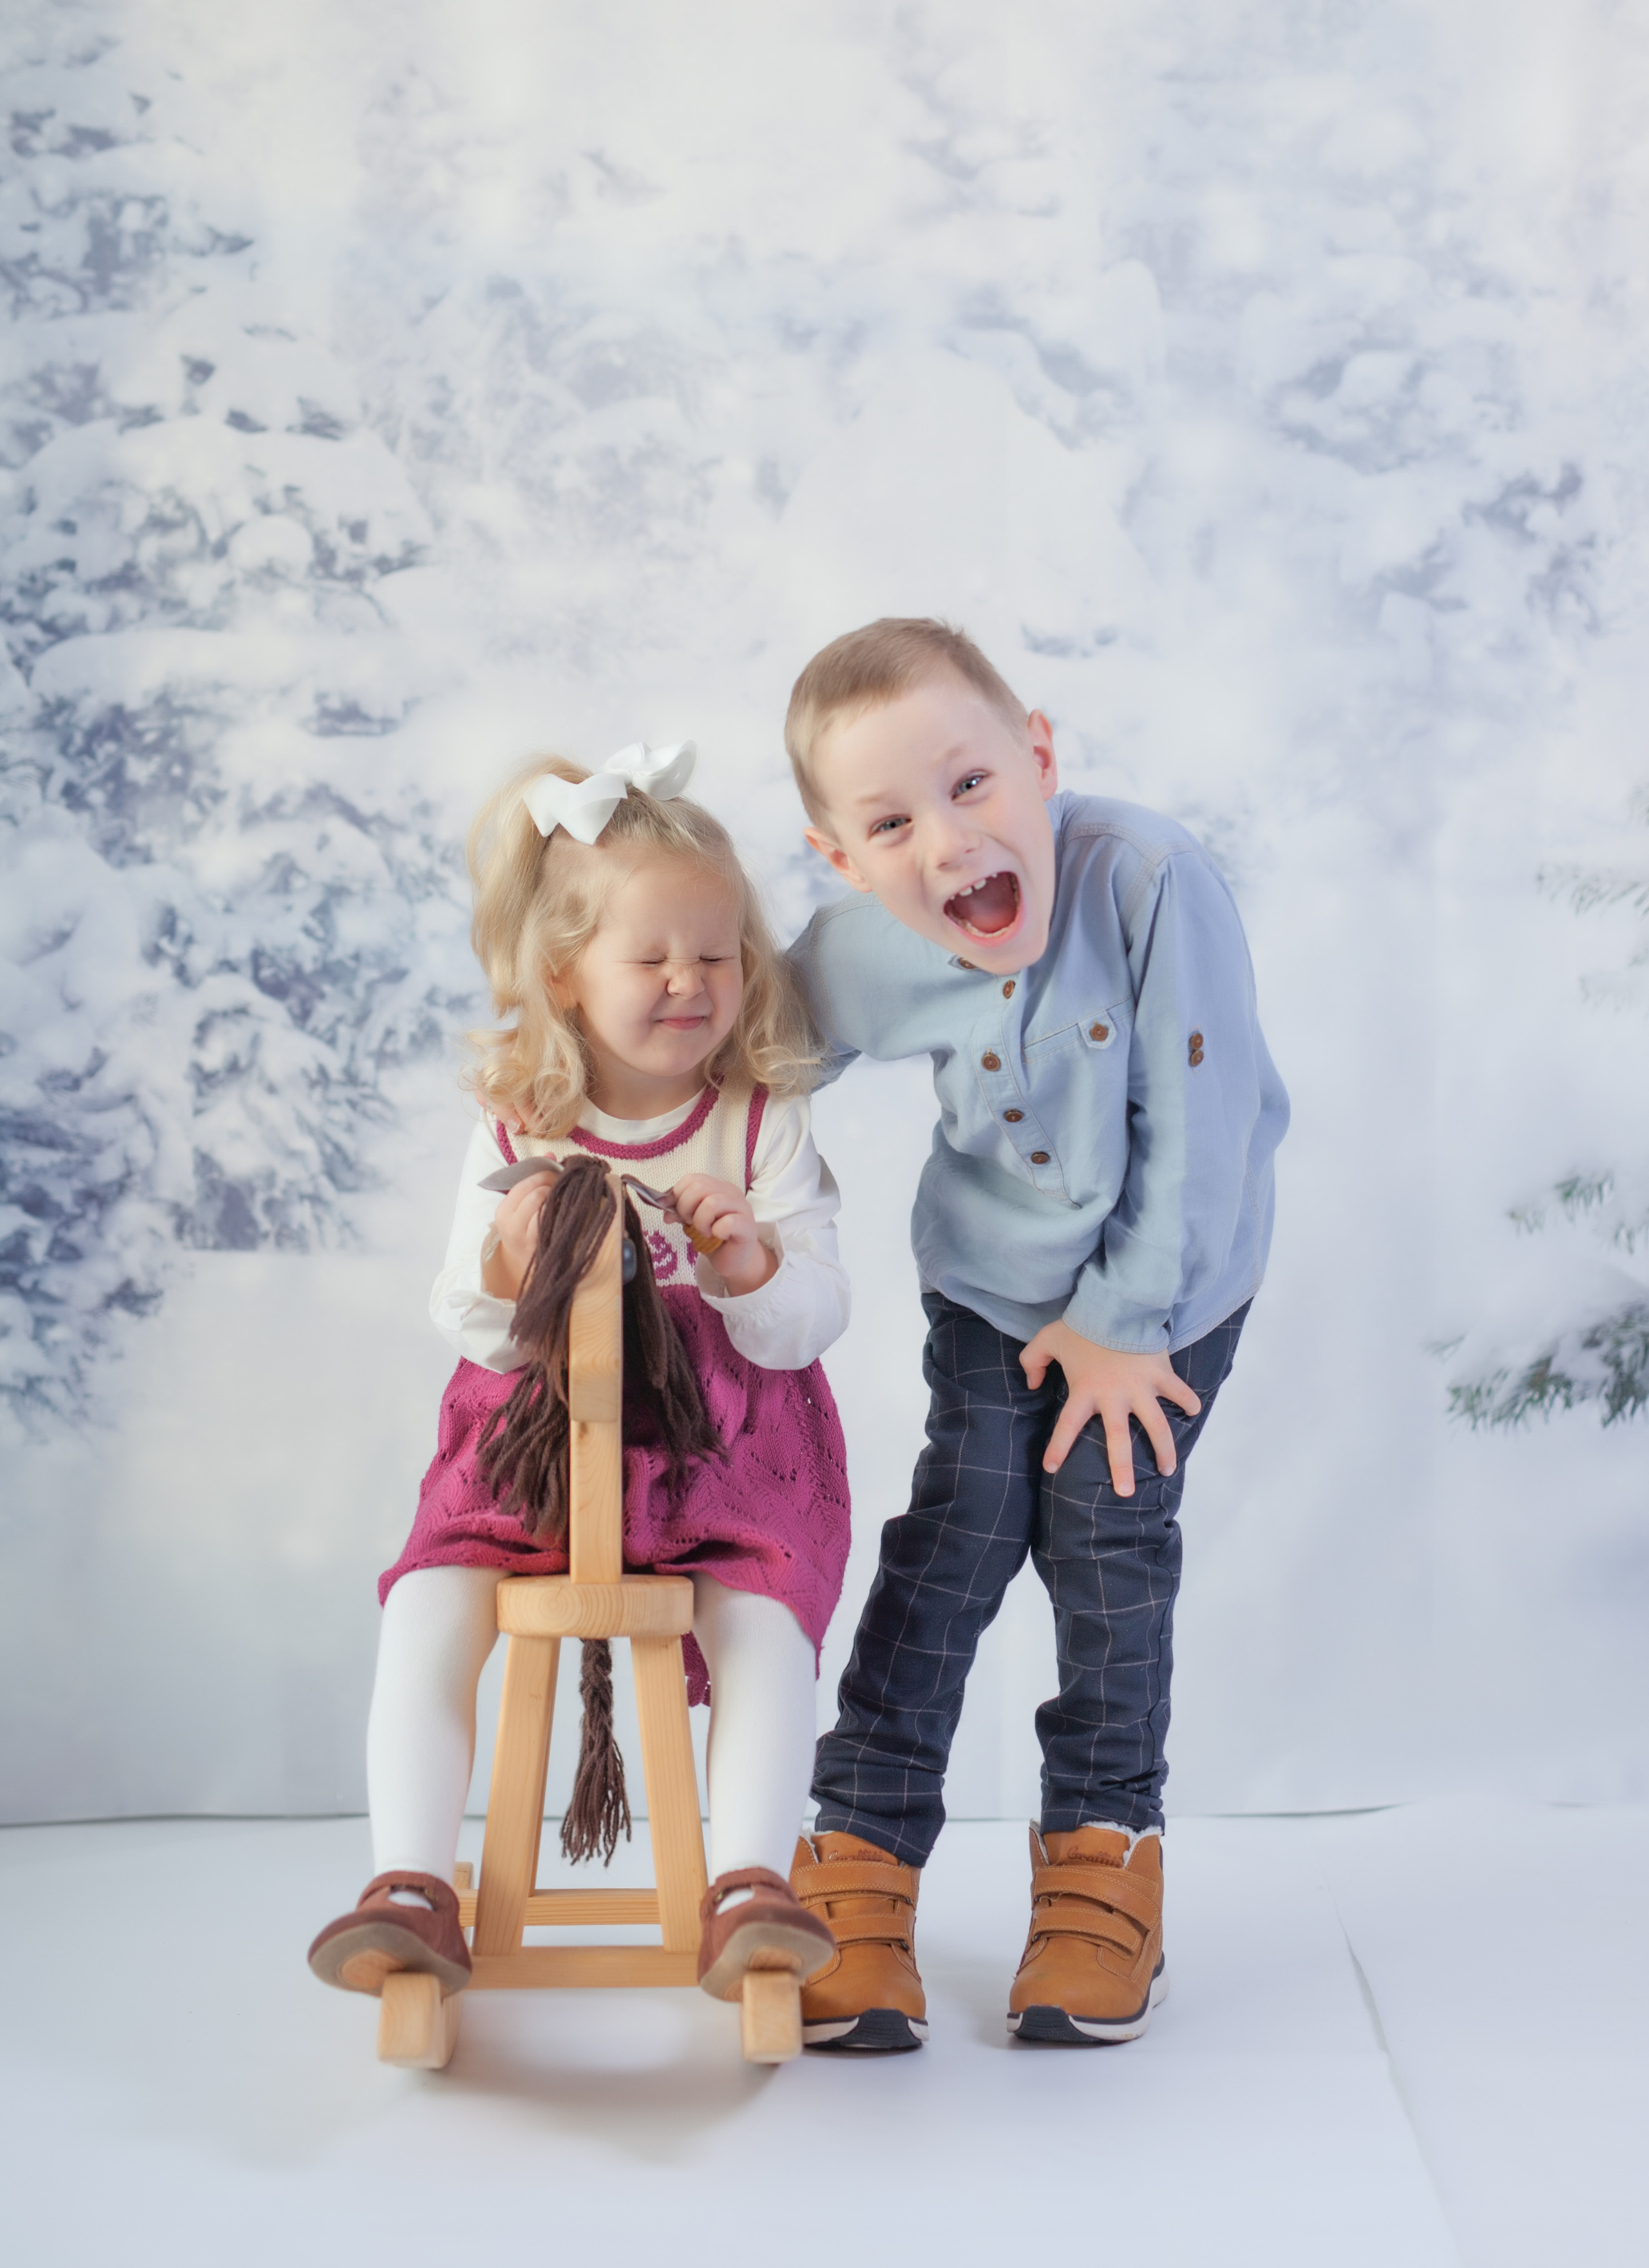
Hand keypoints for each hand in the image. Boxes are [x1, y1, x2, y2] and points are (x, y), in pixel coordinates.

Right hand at [481, 1174, 553, 1300]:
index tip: (554, 1173)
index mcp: (503, 1211)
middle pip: (536, 1193)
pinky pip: (554, 1221)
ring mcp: (527, 1237)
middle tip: (562, 1183)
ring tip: (563, 1197)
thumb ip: (532, 1177)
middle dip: (552, 1184)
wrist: (524, 1263)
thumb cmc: (524, 1227)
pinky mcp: (542, 1245)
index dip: (542, 1175)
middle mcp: (511, 1225)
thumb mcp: (521, 1203)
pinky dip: (561, 1212)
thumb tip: (550, 1153)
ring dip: (558, 1198)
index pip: (523, 1184)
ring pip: (546, 1206)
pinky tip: (565, 1211)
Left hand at [667, 1173, 777, 1295]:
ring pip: (712, 1203)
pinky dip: (716, 1231)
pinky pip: (728, 1223)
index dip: (676, 1195)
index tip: (673, 1213)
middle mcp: (731, 1192)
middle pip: (699, 1187)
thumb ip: (679, 1211)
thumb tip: (663, 1205)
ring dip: (700, 1222)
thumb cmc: (714, 1238)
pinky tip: (718, 1237)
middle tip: (690, 1223)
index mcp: (717, 1186)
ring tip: (704, 1232)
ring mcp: (742, 1207)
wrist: (734, 1260)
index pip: (691, 1179)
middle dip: (685, 1208)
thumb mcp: (692, 1221)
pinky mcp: (747, 1226)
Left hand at [1019, 1321, 1200, 1491]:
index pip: (1067, 1425)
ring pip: (1157, 1426)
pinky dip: (1189, 1401)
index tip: (1051, 1468)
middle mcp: (1114, 1396)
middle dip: (1121, 1468)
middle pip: (1118, 1439)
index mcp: (1085, 1391)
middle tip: (1124, 1492)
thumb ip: (1032, 1361)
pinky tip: (1194, 1412)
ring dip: (1164, 1450)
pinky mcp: (1161, 1374)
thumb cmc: (1080, 1323)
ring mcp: (1141, 1387)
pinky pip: (1179, 1392)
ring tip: (1167, 1469)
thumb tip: (1031, 1385)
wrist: (1116, 1303)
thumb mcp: (1047, 1339)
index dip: (1058, 1447)